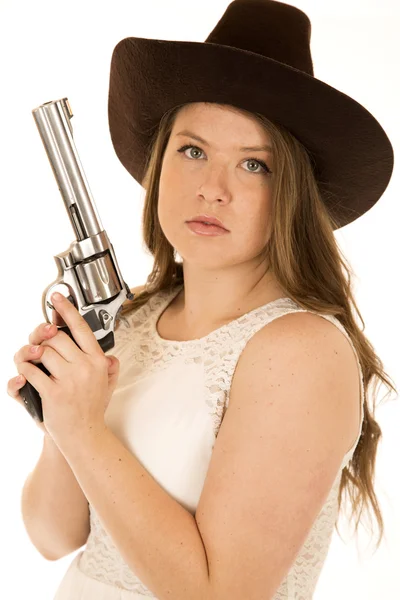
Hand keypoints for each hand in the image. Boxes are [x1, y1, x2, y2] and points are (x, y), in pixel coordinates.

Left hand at [11, 293, 119, 449]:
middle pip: (56, 338)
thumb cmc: (92, 411)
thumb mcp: (107, 386)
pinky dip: (23, 370)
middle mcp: (84, 367)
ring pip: (42, 352)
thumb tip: (110, 357)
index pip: (81, 328)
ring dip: (30, 354)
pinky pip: (32, 372)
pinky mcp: (53, 393)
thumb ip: (110, 368)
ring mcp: (69, 380)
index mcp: (97, 362)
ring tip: (29, 359)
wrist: (84, 436)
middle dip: (43, 339)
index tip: (56, 298)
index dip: (67, 310)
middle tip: (39, 345)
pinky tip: (24, 372)